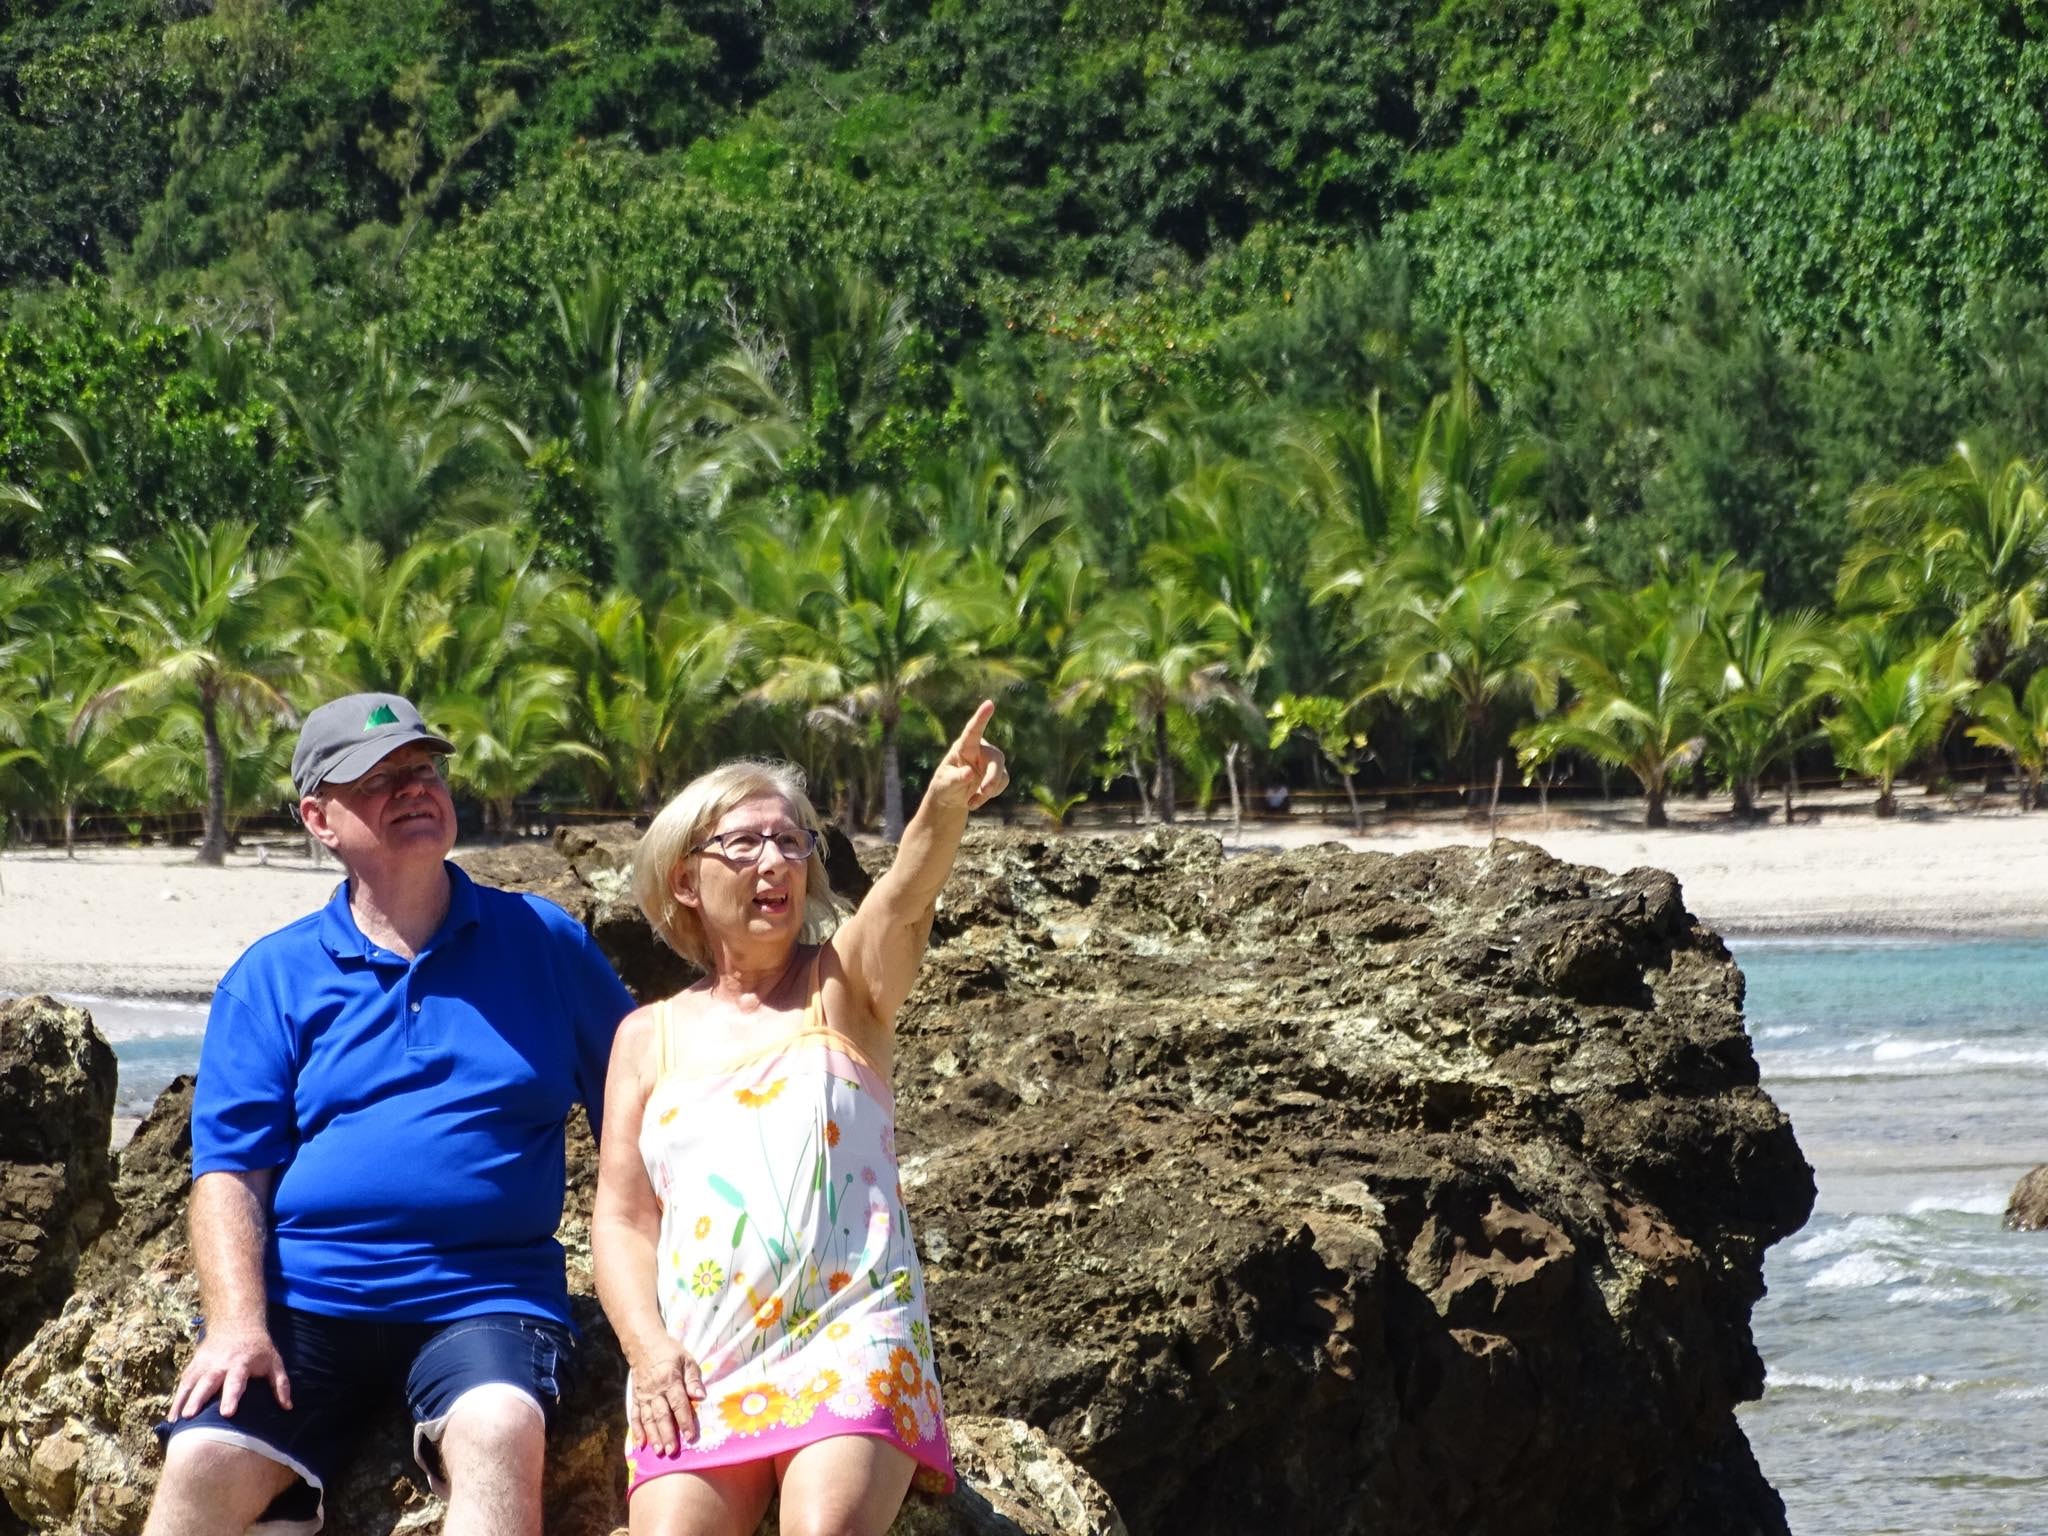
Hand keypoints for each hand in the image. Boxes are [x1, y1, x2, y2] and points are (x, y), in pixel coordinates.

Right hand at [168, 1321, 291, 1419]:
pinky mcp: (194, 1365)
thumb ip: (281, 1384)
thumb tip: (288, 1407)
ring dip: (182, 1401)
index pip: (236, 1381)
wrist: (237, 1323)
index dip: (231, 1397)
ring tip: (176, 1420)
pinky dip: (176, 1399)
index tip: (227, 1413)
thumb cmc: (258, 1347)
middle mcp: (220, 1364)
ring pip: (191, 1383)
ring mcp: (204, 1364)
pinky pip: (183, 1383)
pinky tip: (172, 1417)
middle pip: (208, 1383)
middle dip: (199, 1399)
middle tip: (190, 1416)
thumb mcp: (274, 1361)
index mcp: (241, 1363)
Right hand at [626, 1336, 705, 1455]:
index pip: (679, 1404)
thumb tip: (701, 1397)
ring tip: (658, 1451)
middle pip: (662, 1415)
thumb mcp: (687, 1359)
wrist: (644, 1343)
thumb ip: (693, 1379)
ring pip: (648, 1418)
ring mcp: (643, 1395)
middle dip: (667, 1434)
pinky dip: (637, 1430)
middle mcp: (655, 1390)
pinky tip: (640, 1443)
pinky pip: (635, 1415)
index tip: (690, 1436)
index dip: (685, 1420)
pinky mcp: (636, 1397)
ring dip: (653, 1435)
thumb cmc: (670, 1352)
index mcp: (670, 1380)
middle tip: (672, 1451)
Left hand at [927, 701, 1008, 812]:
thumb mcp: (944, 783)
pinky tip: (977, 799)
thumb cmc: (944, 785)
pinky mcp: (999, 773)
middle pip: (996, 758)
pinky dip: (991, 795)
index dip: (981, 717)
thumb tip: (970, 773)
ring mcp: (991, 762)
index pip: (973, 731)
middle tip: (984, 791)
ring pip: (1001, 774)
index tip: (989, 704)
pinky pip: (1002, 783)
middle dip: (992, 777)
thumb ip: (956, 778)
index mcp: (964, 746)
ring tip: (971, 802)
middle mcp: (980, 750)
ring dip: (989, 791)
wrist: (952, 798)